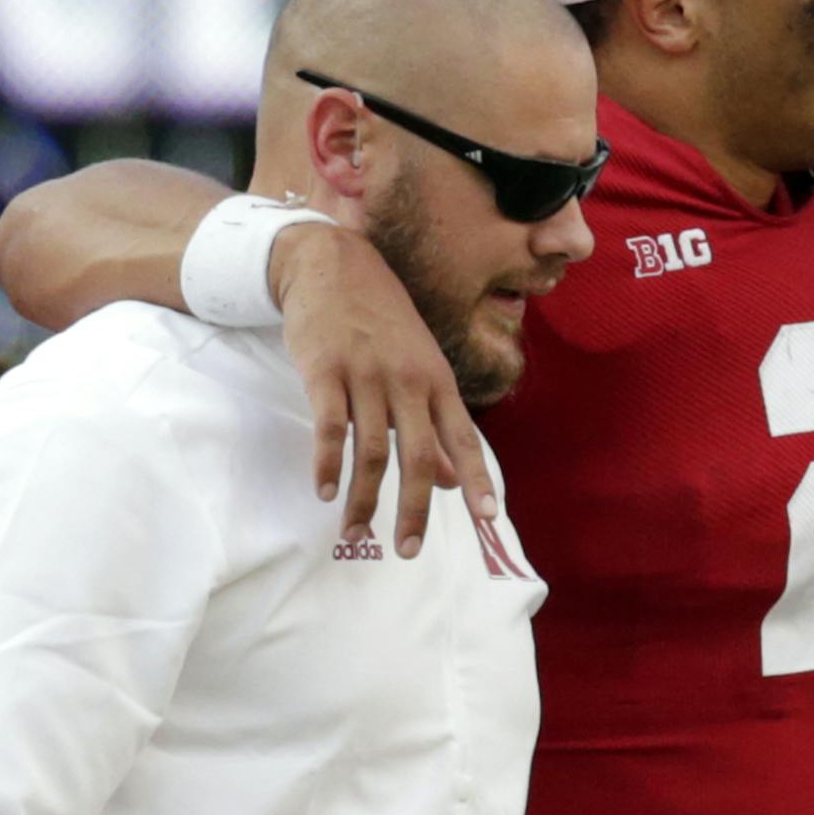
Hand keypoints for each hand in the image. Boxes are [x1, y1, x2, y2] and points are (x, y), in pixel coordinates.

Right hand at [271, 224, 497, 556]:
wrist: (334, 265)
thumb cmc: (382, 323)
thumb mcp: (419, 367)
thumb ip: (435, 426)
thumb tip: (455, 482)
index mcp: (437, 381)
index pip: (464, 438)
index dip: (478, 479)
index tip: (488, 519)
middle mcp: (408, 380)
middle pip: (419, 455)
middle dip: (415, 508)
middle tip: (408, 549)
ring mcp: (367, 375)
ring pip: (370, 451)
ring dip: (363, 499)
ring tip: (356, 533)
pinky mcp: (325, 371)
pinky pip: (329, 426)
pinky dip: (327, 463)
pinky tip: (325, 491)